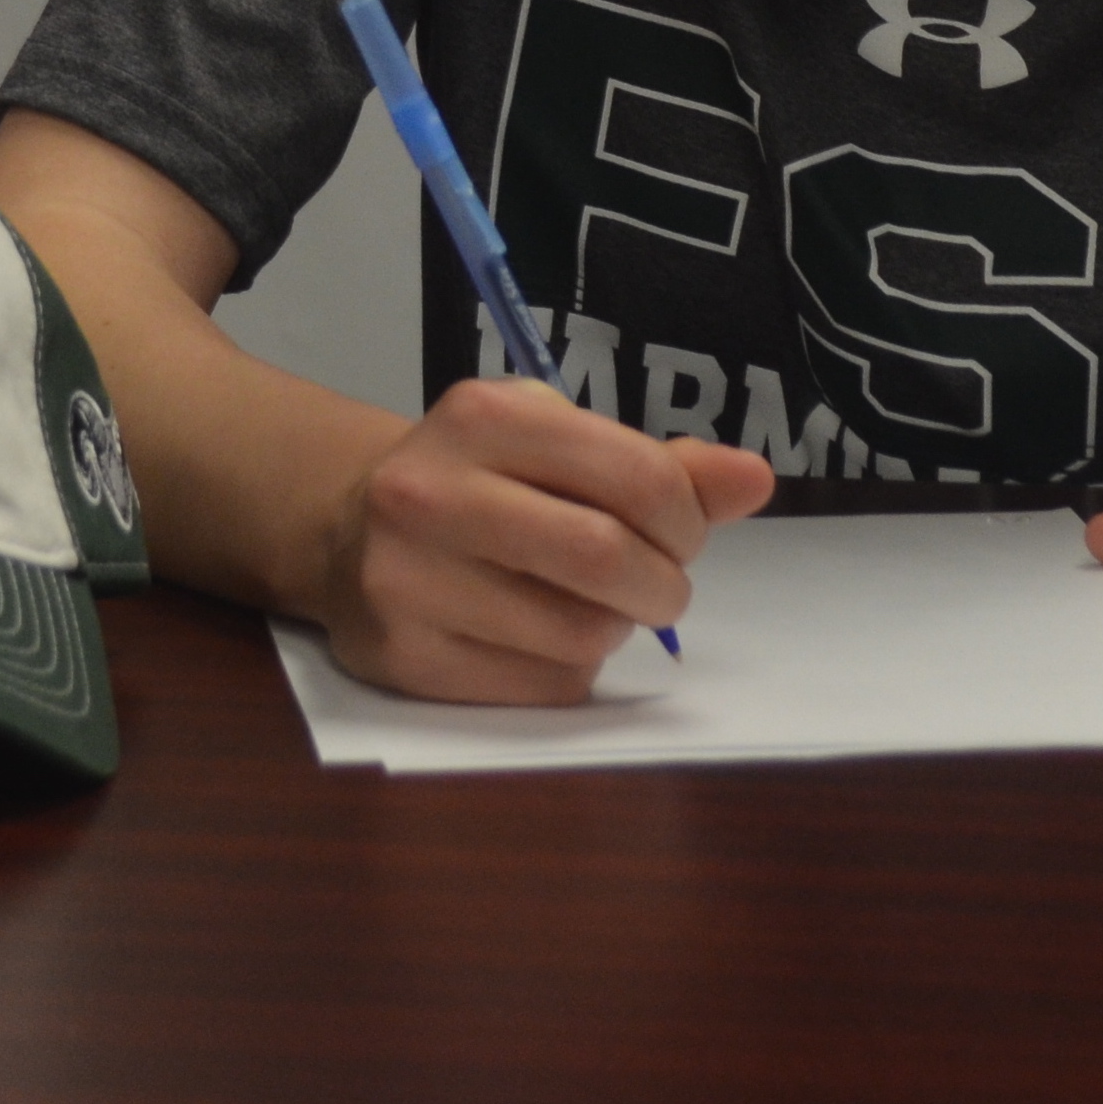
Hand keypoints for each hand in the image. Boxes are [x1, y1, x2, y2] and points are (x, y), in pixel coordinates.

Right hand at [316, 378, 775, 703]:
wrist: (347, 529)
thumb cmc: (479, 479)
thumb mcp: (556, 443)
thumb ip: (659, 466)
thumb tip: (756, 479)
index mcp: (484, 415)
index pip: (637, 478)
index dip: (687, 520)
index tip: (681, 534)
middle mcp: (433, 491)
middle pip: (607, 560)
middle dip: (662, 585)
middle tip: (658, 586)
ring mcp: (408, 579)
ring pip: (580, 635)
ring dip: (613, 631)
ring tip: (587, 605)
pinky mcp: (403, 656)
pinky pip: (540, 687)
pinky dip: (568, 672)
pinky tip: (538, 637)